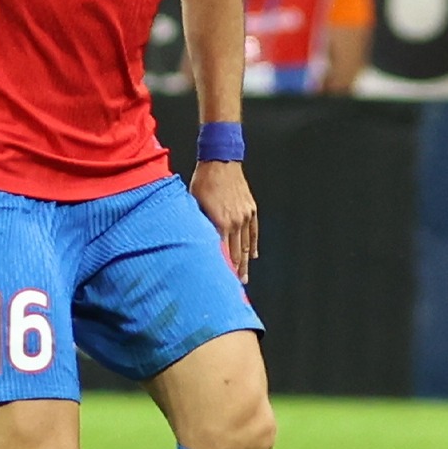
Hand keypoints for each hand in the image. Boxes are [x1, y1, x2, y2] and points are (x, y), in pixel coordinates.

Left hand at [190, 160, 258, 283]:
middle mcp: (235, 222)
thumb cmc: (203, 181)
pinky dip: (252, 245)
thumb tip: (196, 242)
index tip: (220, 281)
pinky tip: (252, 256)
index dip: (221, 267)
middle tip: (234, 287)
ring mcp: (245, 216)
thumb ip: (198, 224)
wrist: (220, 161)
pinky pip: (253, 232)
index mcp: (220, 222)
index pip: (221, 252)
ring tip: (243, 277)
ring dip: (244, 262)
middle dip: (235, 271)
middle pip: (236, 253)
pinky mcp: (251, 209)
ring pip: (246, 245)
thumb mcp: (194, 204)